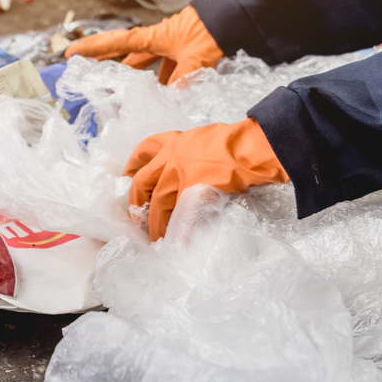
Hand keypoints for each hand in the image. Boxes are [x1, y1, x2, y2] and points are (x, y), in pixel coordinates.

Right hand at [65, 6, 223, 84]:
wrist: (237, 17)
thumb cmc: (213, 31)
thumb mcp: (196, 59)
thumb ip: (181, 82)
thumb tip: (170, 103)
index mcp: (155, 36)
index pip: (118, 43)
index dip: (94, 48)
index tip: (71, 53)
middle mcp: (160, 40)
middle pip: (127, 53)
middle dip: (108, 63)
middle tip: (87, 73)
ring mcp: (173, 46)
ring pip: (149, 64)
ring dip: (138, 78)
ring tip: (123, 96)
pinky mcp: (187, 52)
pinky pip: (170, 70)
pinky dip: (166, 84)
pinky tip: (165, 98)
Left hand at [123, 118, 288, 239]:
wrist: (253, 147)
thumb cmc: (238, 142)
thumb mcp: (207, 139)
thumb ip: (193, 151)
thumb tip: (192, 166)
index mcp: (176, 140)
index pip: (145, 149)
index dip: (133, 165)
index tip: (128, 176)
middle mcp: (173, 155)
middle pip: (143, 181)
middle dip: (137, 201)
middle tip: (138, 216)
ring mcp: (181, 173)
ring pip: (158, 201)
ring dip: (155, 221)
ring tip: (156, 235)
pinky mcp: (194, 191)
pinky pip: (180, 214)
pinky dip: (177, 230)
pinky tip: (176, 242)